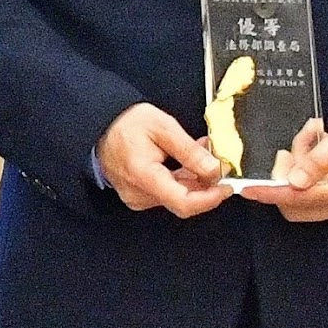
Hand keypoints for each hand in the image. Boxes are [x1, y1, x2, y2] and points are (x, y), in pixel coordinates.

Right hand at [95, 103, 233, 217]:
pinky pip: (169, 193)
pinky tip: (188, 163)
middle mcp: (139, 194)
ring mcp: (138, 198)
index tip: (226, 187)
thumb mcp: (163, 127)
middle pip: (184, 201)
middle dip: (206, 185)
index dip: (210, 199)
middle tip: (219, 162)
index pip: (183, 203)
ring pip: (178, 197)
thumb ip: (190, 151)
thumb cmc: (126, 124)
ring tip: (203, 155)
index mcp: (143, 176)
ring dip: (196, 180)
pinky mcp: (140, 197)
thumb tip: (215, 169)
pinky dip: (183, 180)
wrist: (100, 127)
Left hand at [256, 111, 327, 223]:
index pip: (300, 198)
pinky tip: (314, 150)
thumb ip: (319, 159)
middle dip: (285, 177)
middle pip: (296, 205)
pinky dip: (306, 174)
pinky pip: (313, 195)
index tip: (248, 189)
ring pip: (302, 200)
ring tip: (310, 140)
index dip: (271, 193)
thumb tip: (293, 181)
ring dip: (296, 171)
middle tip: (293, 148)